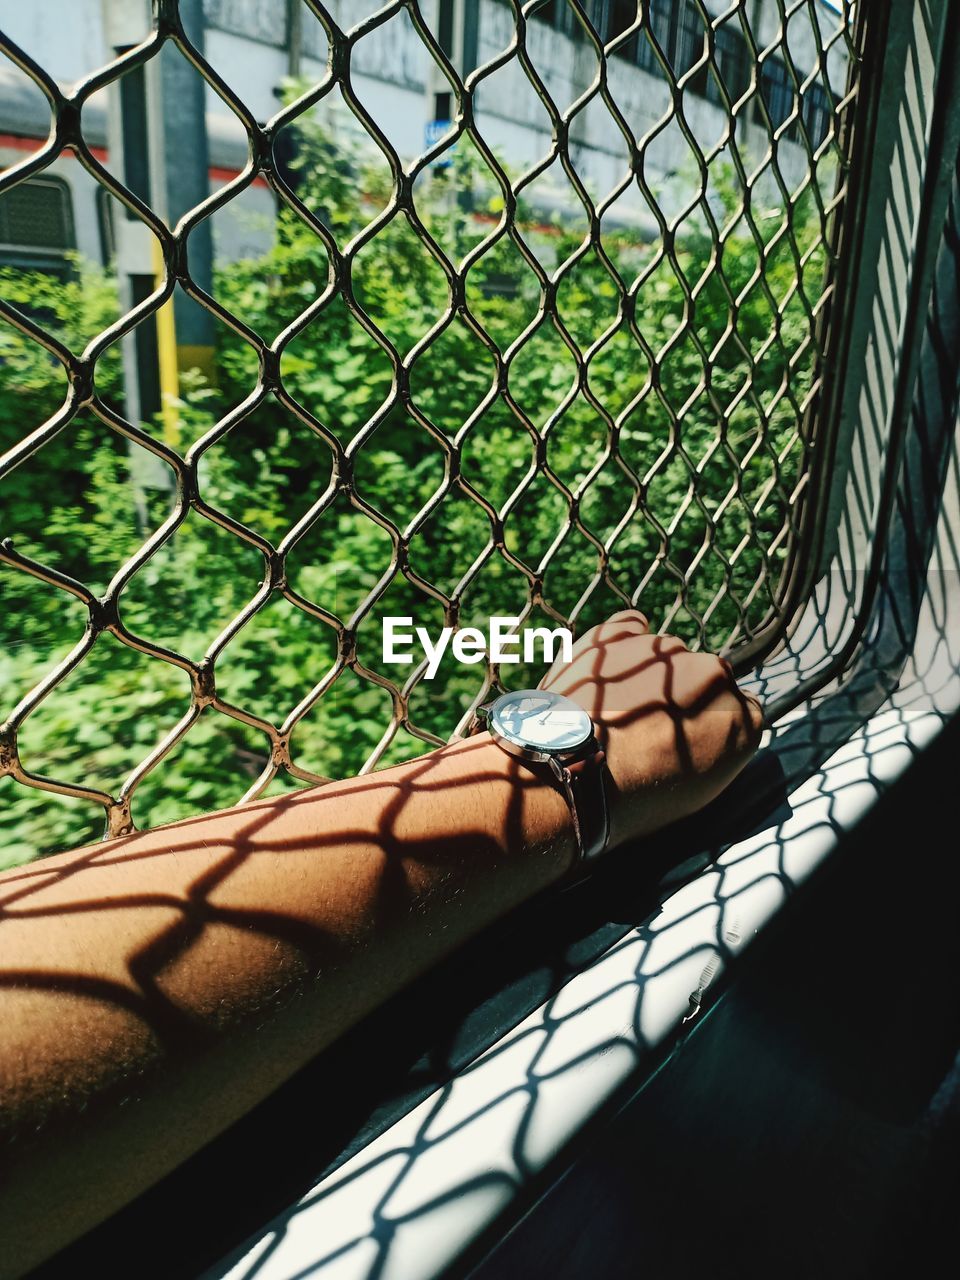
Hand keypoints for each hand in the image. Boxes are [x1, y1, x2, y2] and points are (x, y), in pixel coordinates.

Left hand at [540, 610, 763, 848]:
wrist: (570, 774)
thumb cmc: (633, 798)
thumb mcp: (698, 792)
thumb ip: (719, 749)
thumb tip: (707, 731)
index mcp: (742, 718)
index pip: (741, 711)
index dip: (711, 726)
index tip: (688, 741)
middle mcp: (714, 676)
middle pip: (706, 680)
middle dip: (683, 699)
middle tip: (649, 729)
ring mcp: (666, 650)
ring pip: (667, 657)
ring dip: (650, 675)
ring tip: (616, 711)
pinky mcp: (619, 635)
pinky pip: (630, 626)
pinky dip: (623, 643)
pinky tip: (609, 669)